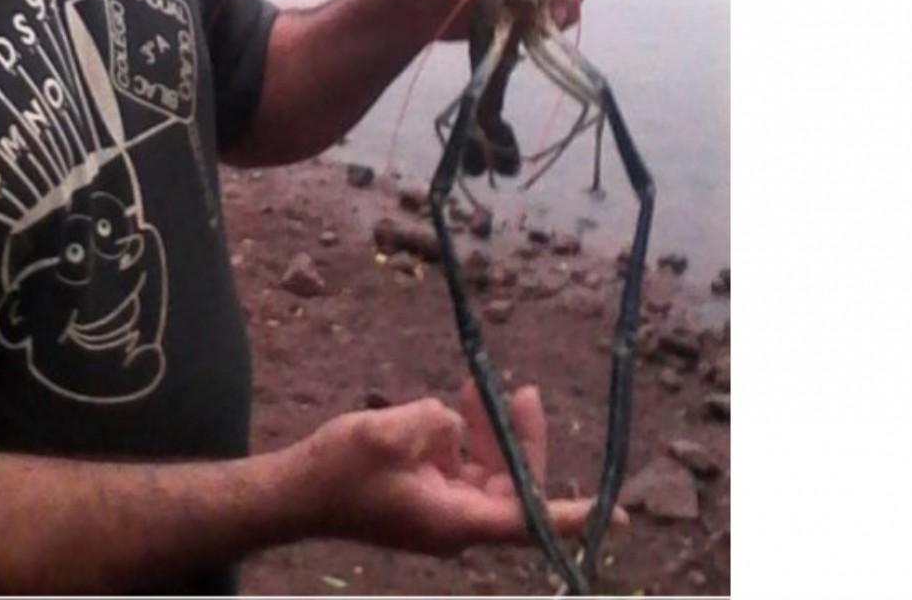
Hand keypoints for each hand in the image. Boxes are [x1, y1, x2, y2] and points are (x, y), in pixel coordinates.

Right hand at [295, 383, 621, 556]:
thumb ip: (433, 422)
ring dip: (488, 432)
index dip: (571, 515)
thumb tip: (451, 420)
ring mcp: (439, 510)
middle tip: (524, 393)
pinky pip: (459, 467)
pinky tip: (448, 408)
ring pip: (486, 471)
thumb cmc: (338, 471)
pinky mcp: (423, 497)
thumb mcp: (388, 434)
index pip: (527, 520)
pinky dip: (461, 438)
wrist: (295, 492)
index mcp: (455, 519)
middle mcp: (455, 522)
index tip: (615, 512)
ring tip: (478, 388)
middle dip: (519, 439)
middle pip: (511, 485)